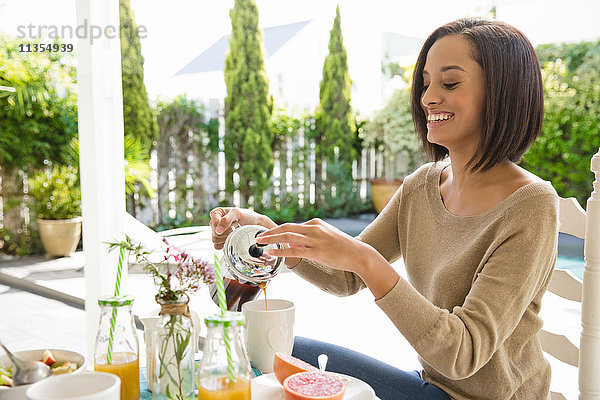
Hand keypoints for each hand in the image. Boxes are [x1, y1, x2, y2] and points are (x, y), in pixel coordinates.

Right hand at [209, 207, 275, 249]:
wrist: (254, 224)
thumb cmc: (246, 216)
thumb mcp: (237, 213)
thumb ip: (226, 220)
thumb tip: (217, 231)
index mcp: (217, 213)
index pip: (213, 222)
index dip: (221, 225)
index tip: (231, 224)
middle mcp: (215, 222)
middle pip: (214, 232)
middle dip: (225, 232)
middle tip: (234, 228)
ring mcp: (217, 232)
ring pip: (215, 240)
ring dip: (226, 238)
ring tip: (233, 232)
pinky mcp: (220, 241)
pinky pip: (217, 246)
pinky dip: (225, 244)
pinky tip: (231, 238)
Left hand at [255, 218, 372, 272]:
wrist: (358, 254)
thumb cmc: (342, 247)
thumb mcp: (325, 236)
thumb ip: (309, 238)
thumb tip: (293, 243)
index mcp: (315, 223)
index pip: (293, 226)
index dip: (278, 230)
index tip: (268, 235)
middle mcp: (314, 229)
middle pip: (286, 228)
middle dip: (270, 232)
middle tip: (258, 236)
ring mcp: (315, 240)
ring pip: (288, 237)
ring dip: (271, 239)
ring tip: (260, 242)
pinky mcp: (316, 252)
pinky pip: (294, 250)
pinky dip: (281, 251)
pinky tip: (272, 253)